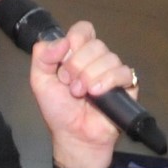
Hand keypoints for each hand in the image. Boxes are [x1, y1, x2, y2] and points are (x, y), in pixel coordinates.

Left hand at [27, 17, 129, 167]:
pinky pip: (124, 72)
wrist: (74, 137)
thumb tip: (63, 40)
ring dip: (90, 76)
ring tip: (81, 94)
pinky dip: (108, 81)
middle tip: (70, 85)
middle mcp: (96, 60)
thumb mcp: (39, 80)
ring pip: (109, 58)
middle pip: (96, 44)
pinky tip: (97, 94)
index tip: (64, 58)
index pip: (84, 30)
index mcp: (77, 54)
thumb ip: (42, 55)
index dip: (76, 39)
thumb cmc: (58, 111)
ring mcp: (113, 73)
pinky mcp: (127, 87)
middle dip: (78, 64)